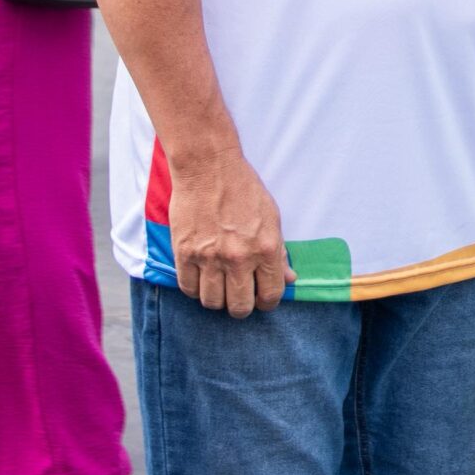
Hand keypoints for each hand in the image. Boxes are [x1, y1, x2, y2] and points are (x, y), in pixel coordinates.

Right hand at [167, 147, 294, 316]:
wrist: (209, 167)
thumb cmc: (244, 189)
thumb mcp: (272, 218)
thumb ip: (280, 253)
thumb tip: (289, 279)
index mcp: (266, 248)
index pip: (270, 296)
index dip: (267, 303)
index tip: (262, 299)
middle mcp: (238, 257)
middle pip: (239, 307)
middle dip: (241, 306)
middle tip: (239, 295)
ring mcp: (209, 257)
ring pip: (212, 303)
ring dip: (217, 299)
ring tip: (219, 285)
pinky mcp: (185, 253)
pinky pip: (188, 289)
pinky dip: (195, 288)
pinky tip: (201, 277)